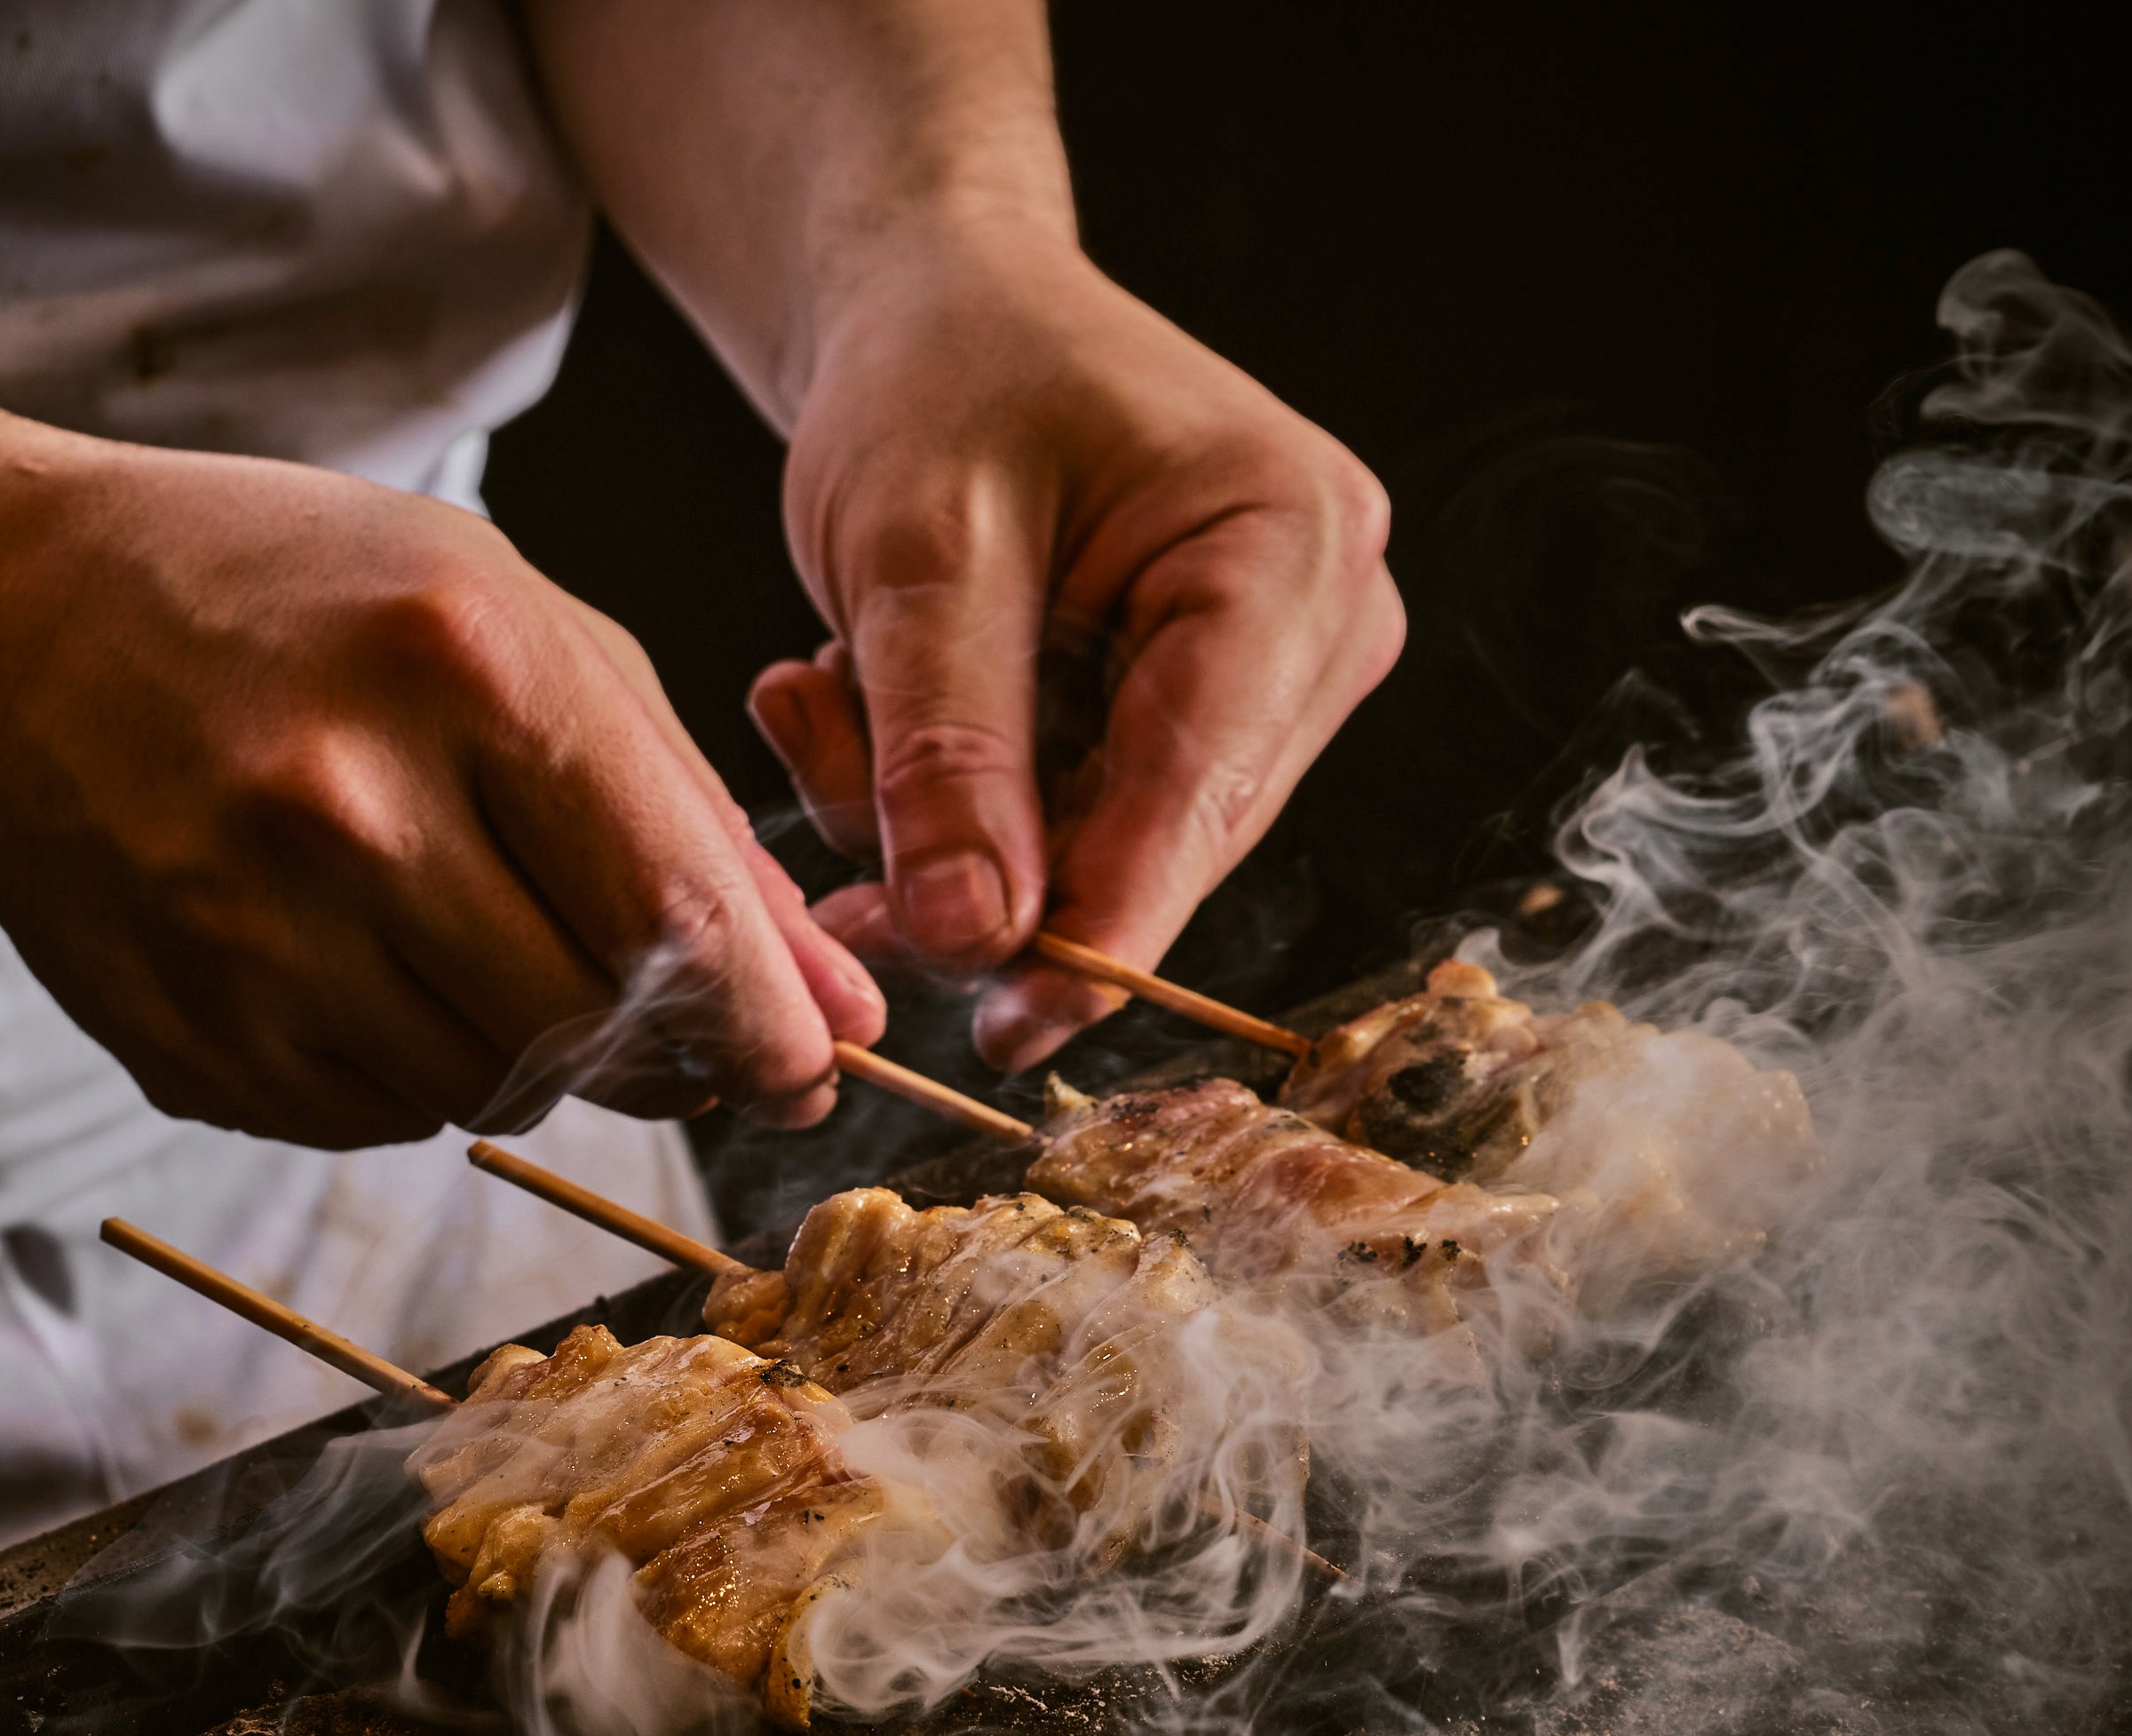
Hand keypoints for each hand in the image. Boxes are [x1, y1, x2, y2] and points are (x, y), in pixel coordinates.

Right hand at [0, 443, 882, 1148]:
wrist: (8, 628)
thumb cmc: (303, 604)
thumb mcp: (520, 632)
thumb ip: (689, 819)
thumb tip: (833, 1011)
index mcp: (463, 668)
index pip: (671, 916)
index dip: (767, 1027)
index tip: (804, 1070)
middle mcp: (351, 807)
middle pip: (592, 1028)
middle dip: (659, 1051)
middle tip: (661, 1019)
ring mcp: (252, 934)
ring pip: (486, 1090)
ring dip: (525, 1052)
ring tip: (467, 938)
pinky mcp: (187, 1035)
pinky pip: (374, 1118)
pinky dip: (407, 1067)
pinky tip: (361, 962)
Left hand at [747, 239, 1403, 1070]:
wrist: (940, 310)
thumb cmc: (942, 378)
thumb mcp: (916, 549)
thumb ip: (947, 746)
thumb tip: (977, 940)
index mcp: (1291, 549)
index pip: (1202, 790)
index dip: (1099, 928)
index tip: (1005, 1029)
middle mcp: (1315, 630)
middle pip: (1155, 841)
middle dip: (979, 857)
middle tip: (815, 764)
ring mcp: (1261, 687)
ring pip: (1092, 856)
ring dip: (936, 825)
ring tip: (822, 698)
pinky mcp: (1188, 724)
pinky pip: (1063, 832)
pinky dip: (944, 806)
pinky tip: (855, 709)